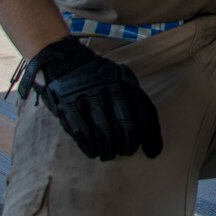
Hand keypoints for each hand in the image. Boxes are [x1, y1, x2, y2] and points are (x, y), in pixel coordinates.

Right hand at [18, 35, 163, 160]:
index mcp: (124, 83)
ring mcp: (87, 98)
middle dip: (128, 145)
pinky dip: (90, 147)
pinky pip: (82, 133)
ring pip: (104, 133)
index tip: (153, 153)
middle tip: (127, 152)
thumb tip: (148, 130)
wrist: (63, 61)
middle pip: (125, 125)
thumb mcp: (119, 78)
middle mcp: (108, 90)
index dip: (151, 135)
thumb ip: (133, 98)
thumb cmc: (96, 77)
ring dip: (109, 149)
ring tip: (110, 154)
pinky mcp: (68, 106)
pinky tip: (94, 152)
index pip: (144, 112)